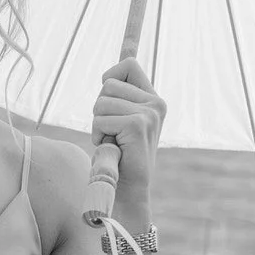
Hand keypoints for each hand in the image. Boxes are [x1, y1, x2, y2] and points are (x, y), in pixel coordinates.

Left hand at [92, 56, 164, 214]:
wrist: (129, 189)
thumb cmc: (120, 157)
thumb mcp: (121, 122)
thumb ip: (119, 99)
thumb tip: (106, 76)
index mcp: (153, 99)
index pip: (128, 64)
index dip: (110, 73)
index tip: (105, 90)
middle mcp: (155, 103)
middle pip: (107, 83)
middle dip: (100, 109)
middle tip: (111, 131)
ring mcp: (149, 113)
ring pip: (101, 102)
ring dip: (98, 124)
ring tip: (113, 141)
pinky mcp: (138, 125)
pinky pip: (100, 119)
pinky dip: (98, 135)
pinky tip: (112, 148)